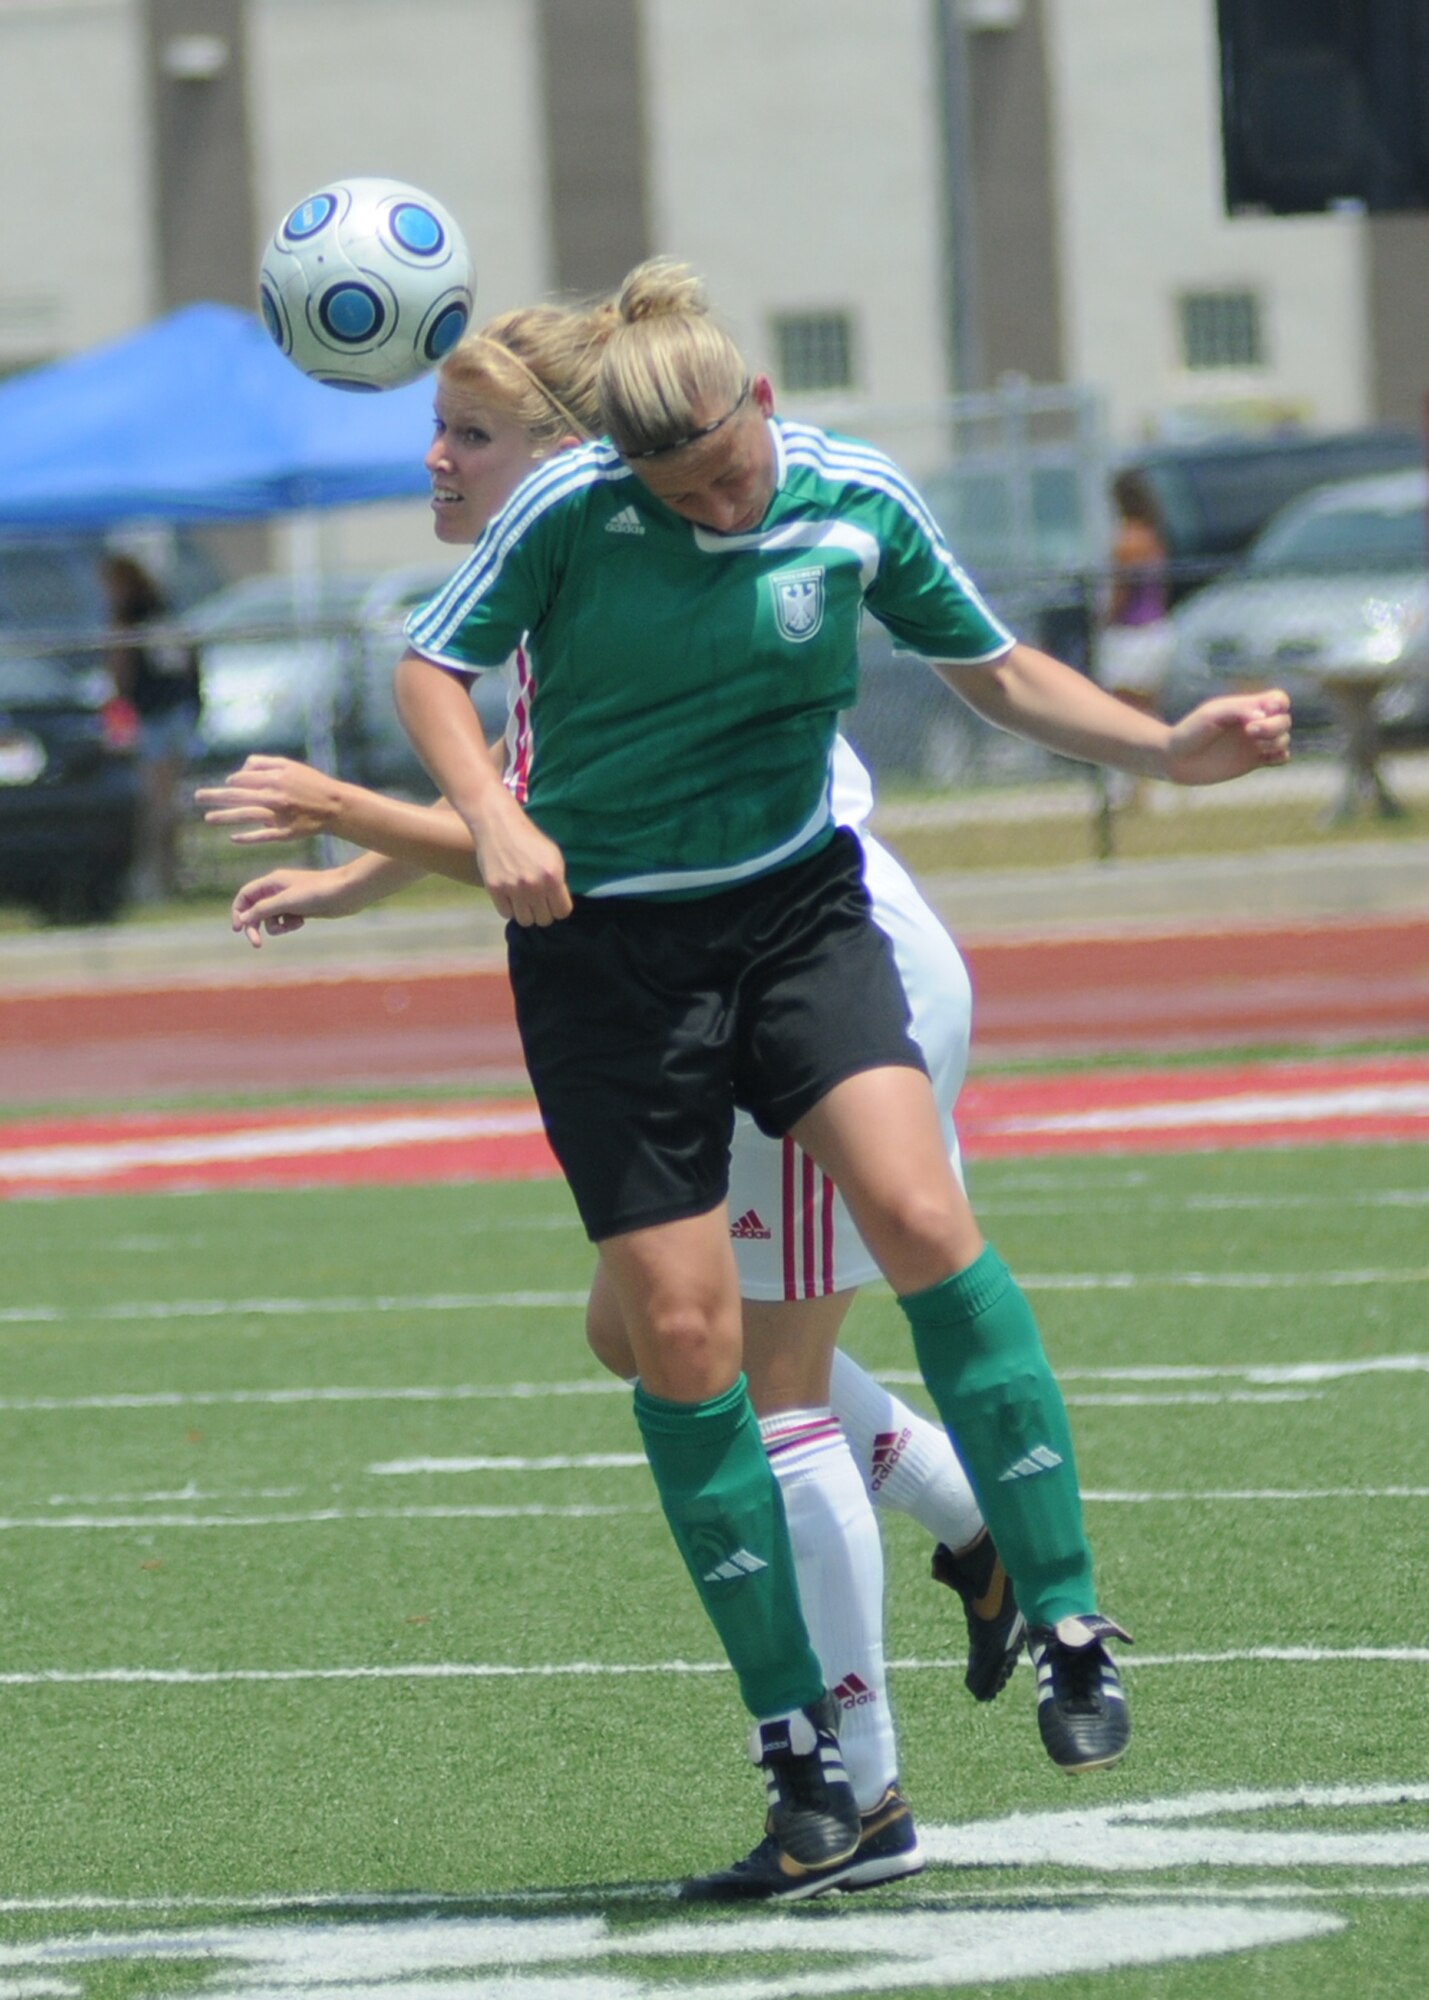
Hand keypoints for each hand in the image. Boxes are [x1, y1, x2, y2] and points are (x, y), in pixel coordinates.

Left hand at [196, 755, 343, 842]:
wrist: (336, 805)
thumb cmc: (312, 783)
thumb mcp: (290, 766)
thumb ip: (264, 764)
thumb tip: (240, 771)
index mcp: (275, 778)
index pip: (243, 779)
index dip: (233, 782)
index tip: (228, 786)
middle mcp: (275, 795)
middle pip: (239, 795)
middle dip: (215, 796)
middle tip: (197, 797)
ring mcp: (280, 815)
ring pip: (247, 815)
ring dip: (226, 817)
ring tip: (207, 819)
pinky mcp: (286, 832)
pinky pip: (263, 836)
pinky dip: (248, 837)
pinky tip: (233, 838)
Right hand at [230, 866, 375, 946]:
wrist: (346, 893)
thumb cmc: (317, 892)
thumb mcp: (286, 901)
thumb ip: (263, 909)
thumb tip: (243, 919)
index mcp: (271, 882)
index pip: (245, 896)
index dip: (239, 911)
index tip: (238, 929)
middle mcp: (278, 890)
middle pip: (256, 910)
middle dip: (255, 926)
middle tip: (257, 945)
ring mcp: (289, 900)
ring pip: (271, 919)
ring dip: (276, 927)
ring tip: (292, 925)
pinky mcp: (300, 910)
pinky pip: (285, 922)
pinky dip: (289, 925)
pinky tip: (301, 922)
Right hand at [469, 798, 572, 925]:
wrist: (498, 824)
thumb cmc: (529, 839)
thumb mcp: (553, 856)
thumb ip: (558, 881)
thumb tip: (559, 905)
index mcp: (553, 876)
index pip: (563, 912)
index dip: (558, 908)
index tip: (552, 902)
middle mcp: (535, 885)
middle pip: (544, 920)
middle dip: (542, 911)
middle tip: (537, 900)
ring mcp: (513, 889)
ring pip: (525, 921)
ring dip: (525, 912)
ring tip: (523, 899)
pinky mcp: (495, 889)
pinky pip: (506, 913)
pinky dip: (508, 908)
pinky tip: (509, 895)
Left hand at [1163, 689, 1291, 785]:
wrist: (1176, 759)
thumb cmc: (1191, 731)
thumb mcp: (1212, 714)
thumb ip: (1239, 710)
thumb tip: (1264, 716)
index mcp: (1247, 708)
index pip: (1278, 700)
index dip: (1279, 704)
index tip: (1266, 710)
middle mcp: (1254, 724)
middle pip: (1284, 721)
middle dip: (1274, 725)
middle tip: (1250, 731)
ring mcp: (1254, 744)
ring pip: (1283, 740)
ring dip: (1277, 741)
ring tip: (1256, 744)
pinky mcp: (1252, 762)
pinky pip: (1279, 759)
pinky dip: (1281, 757)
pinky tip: (1269, 757)